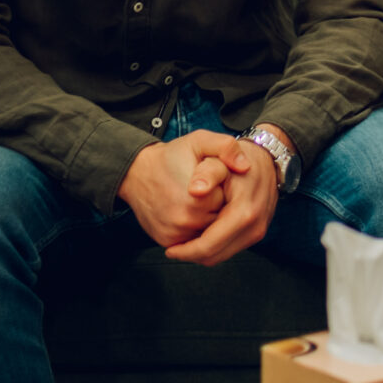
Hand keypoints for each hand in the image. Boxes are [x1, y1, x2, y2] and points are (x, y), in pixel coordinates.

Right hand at [116, 130, 238, 251]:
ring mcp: (174, 234)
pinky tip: (188, 212)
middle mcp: (184, 221)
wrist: (137, 173)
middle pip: (220, 219)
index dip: (223, 189)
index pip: (229, 201)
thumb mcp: (199, 141)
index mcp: (197, 199)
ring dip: (208, 219)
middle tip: (202, 190)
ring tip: (194, 200)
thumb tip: (245, 166)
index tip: (211, 179)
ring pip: (208, 232)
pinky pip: (193, 239)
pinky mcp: (167, 241)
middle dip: (217, 206)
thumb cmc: (171, 156)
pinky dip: (195, 229)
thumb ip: (225, 147)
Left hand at [165, 131, 281, 266]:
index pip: (210, 245)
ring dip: (201, 254)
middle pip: (215, 255)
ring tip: (183, 244)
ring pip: (222, 256)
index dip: (186, 250)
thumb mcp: (219, 155)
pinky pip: (229, 249)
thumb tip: (197, 191)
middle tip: (173, 249)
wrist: (267, 159)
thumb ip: (208, 171)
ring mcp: (257, 231)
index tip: (169, 249)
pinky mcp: (256, 233)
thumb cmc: (239, 157)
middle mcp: (254, 225)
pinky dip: (213, 247)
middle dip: (191, 255)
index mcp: (244, 211)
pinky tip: (199, 237)